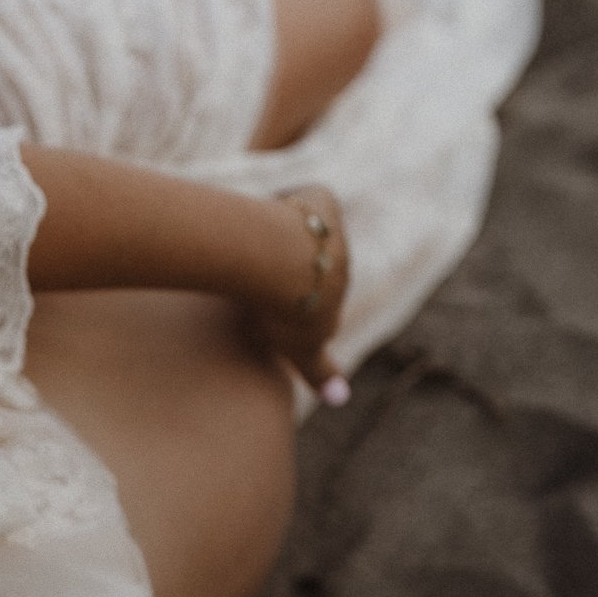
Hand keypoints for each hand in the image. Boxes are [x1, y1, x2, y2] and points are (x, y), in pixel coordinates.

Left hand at [244, 185, 350, 400]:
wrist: (281, 266)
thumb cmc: (284, 309)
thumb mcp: (302, 350)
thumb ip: (321, 373)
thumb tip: (342, 398)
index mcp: (330, 310)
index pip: (324, 315)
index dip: (304, 314)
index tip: (285, 312)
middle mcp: (340, 273)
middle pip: (319, 274)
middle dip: (296, 274)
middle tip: (258, 273)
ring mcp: (333, 238)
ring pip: (312, 237)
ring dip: (291, 238)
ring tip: (255, 243)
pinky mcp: (326, 205)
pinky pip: (313, 199)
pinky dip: (293, 200)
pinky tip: (268, 204)